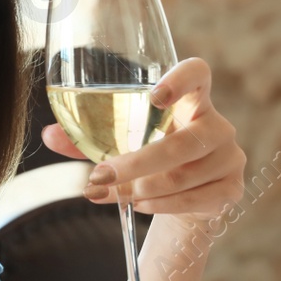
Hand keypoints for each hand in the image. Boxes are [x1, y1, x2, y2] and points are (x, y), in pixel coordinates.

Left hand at [41, 57, 245, 223]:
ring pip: (181, 177)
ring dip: (139, 189)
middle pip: (180, 144)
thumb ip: (86, 138)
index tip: (155, 96)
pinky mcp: (232, 189)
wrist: (187, 197)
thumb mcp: (120, 143)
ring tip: (110, 196)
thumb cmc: (151, 157)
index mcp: (192, 101)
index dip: (180, 80)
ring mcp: (229, 158)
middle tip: (100, 176)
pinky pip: (193, 200)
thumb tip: (47, 135)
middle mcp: (217, 125)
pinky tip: (139, 205)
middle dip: (135, 164)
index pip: (197, 74)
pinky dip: (160, 206)